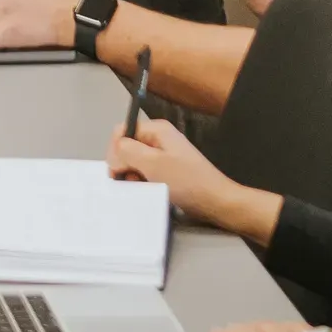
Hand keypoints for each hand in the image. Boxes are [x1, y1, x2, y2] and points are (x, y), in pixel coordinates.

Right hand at [106, 120, 277, 244]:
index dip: (115, 150)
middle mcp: (160, 138)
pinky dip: (143, 181)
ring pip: (135, 161)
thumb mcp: (153, 164)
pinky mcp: (168, 170)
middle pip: (128, 146)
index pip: (122, 131)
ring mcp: (165, 155)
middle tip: (132, 181)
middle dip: (124, 165)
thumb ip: (128, 151)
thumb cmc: (186, 181)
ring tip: (143, 188)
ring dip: (133, 176)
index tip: (117, 171)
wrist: (216, 201)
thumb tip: (115, 151)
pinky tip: (150, 191)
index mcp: (157, 130)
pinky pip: (147, 172)